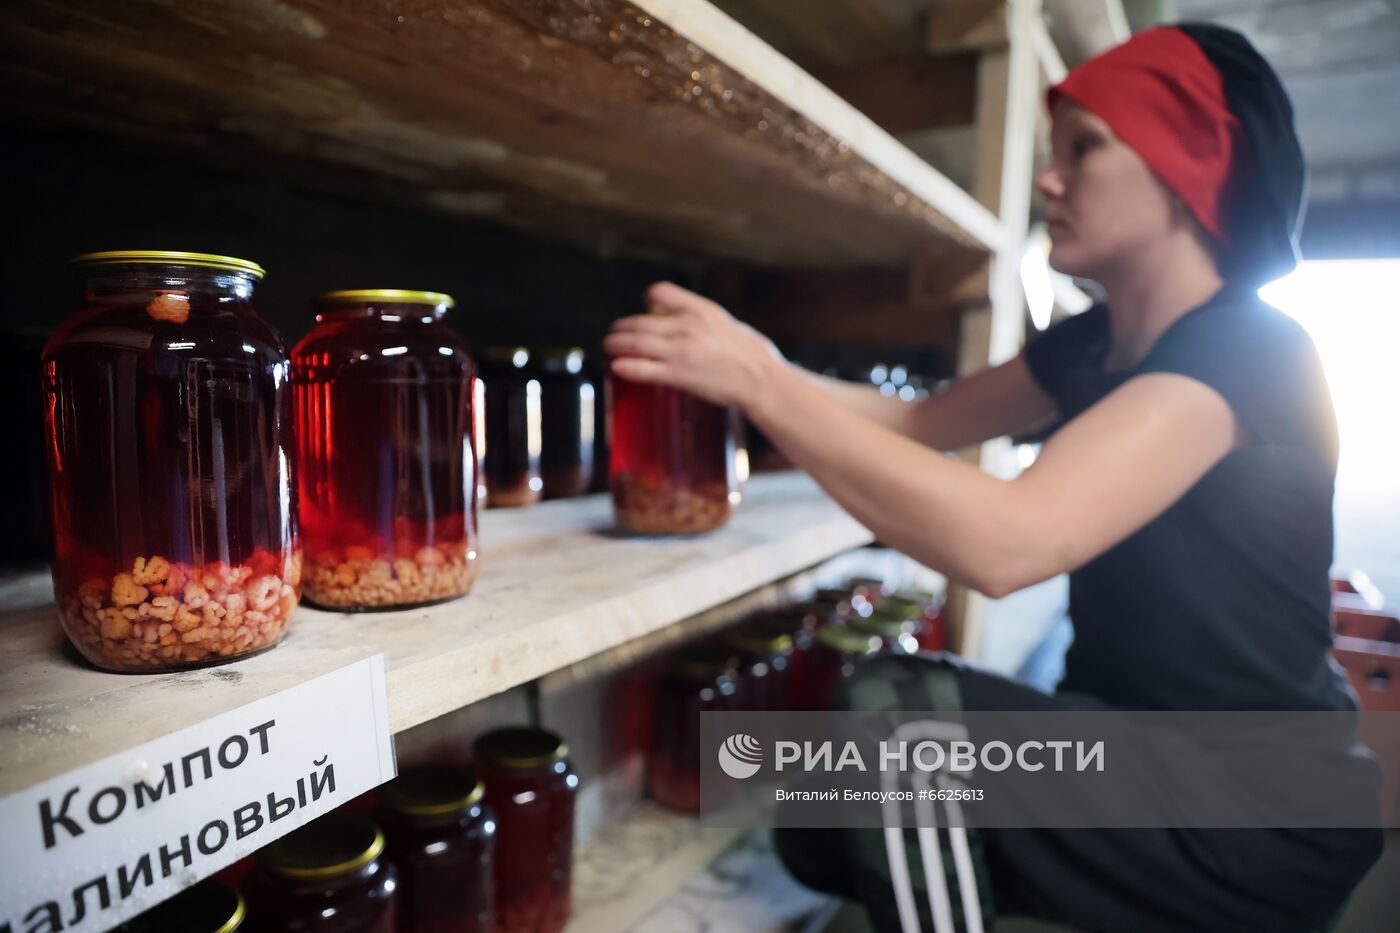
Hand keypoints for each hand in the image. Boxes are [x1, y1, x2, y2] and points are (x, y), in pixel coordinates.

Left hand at [603, 282, 785, 409]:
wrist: (761, 380)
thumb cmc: (750, 354)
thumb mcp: (725, 322)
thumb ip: (701, 318)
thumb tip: (682, 320)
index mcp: (700, 310)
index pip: (661, 292)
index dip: (647, 300)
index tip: (645, 308)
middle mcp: (687, 326)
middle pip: (639, 322)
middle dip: (621, 328)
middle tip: (613, 333)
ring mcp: (680, 351)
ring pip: (634, 343)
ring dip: (615, 345)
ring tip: (609, 347)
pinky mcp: (678, 375)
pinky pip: (641, 369)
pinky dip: (624, 367)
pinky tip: (617, 367)